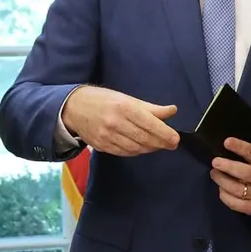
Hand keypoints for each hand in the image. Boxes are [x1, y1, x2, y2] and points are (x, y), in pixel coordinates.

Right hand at [62, 85, 178, 156]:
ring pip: (135, 149)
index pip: (150, 124)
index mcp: (124, 107)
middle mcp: (115, 123)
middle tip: (172, 144)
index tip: (176, 139)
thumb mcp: (128, 99)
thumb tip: (173, 110)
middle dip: (161, 143)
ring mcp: (107, 136)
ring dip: (150, 148)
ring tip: (158, 144)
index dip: (165, 134)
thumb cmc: (104, 100)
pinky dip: (136, 151)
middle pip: (144, 139)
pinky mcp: (101, 146)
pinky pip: (124, 153)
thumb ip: (151, 108)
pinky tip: (142, 147)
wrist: (74, 107)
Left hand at [209, 138, 250, 214]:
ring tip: (214, 173)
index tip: (226, 142)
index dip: (240, 147)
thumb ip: (247, 155)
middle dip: (227, 166)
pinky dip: (224, 195)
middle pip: (244, 173)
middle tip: (215, 162)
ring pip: (236, 189)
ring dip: (221, 180)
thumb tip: (224, 149)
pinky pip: (233, 203)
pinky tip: (221, 188)